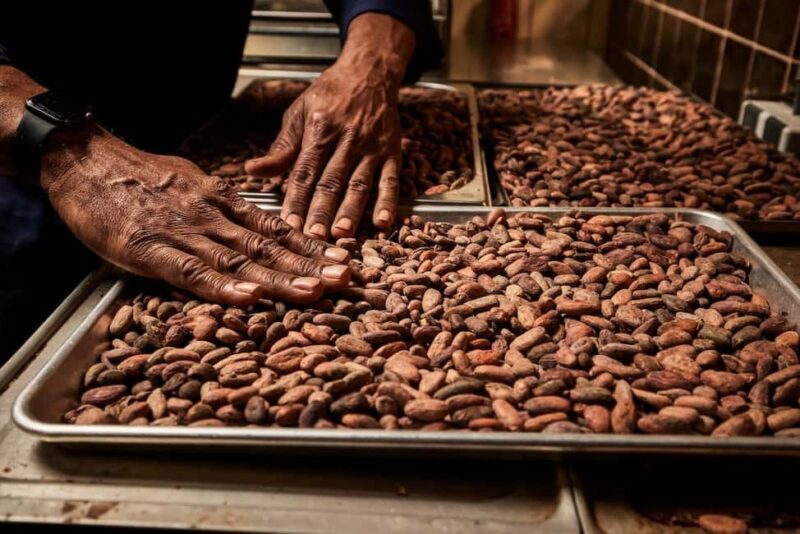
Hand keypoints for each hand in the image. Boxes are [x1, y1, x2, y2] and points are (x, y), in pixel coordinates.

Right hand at [41, 128, 350, 305]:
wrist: (85, 161)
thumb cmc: (139, 178)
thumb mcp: (191, 183)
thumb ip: (223, 205)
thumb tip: (257, 222)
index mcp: (220, 201)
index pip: (274, 228)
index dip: (310, 247)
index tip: (341, 259)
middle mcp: (210, 216)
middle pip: (267, 245)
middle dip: (309, 265)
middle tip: (346, 278)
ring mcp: (181, 233)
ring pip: (238, 259)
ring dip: (279, 277)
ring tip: (316, 291)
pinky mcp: (147, 249)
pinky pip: (189, 271)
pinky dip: (222, 286)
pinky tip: (251, 298)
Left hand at [245, 13, 415, 239]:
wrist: (369, 71)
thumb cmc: (329, 95)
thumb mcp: (299, 113)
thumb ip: (281, 147)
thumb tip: (253, 170)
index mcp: (319, 130)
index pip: (304, 172)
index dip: (296, 200)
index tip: (288, 226)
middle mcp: (346, 139)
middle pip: (331, 182)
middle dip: (321, 212)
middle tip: (313, 238)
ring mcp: (371, 147)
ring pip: (359, 183)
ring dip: (351, 211)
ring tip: (343, 234)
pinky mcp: (392, 151)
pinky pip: (391, 179)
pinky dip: (388, 202)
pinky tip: (384, 223)